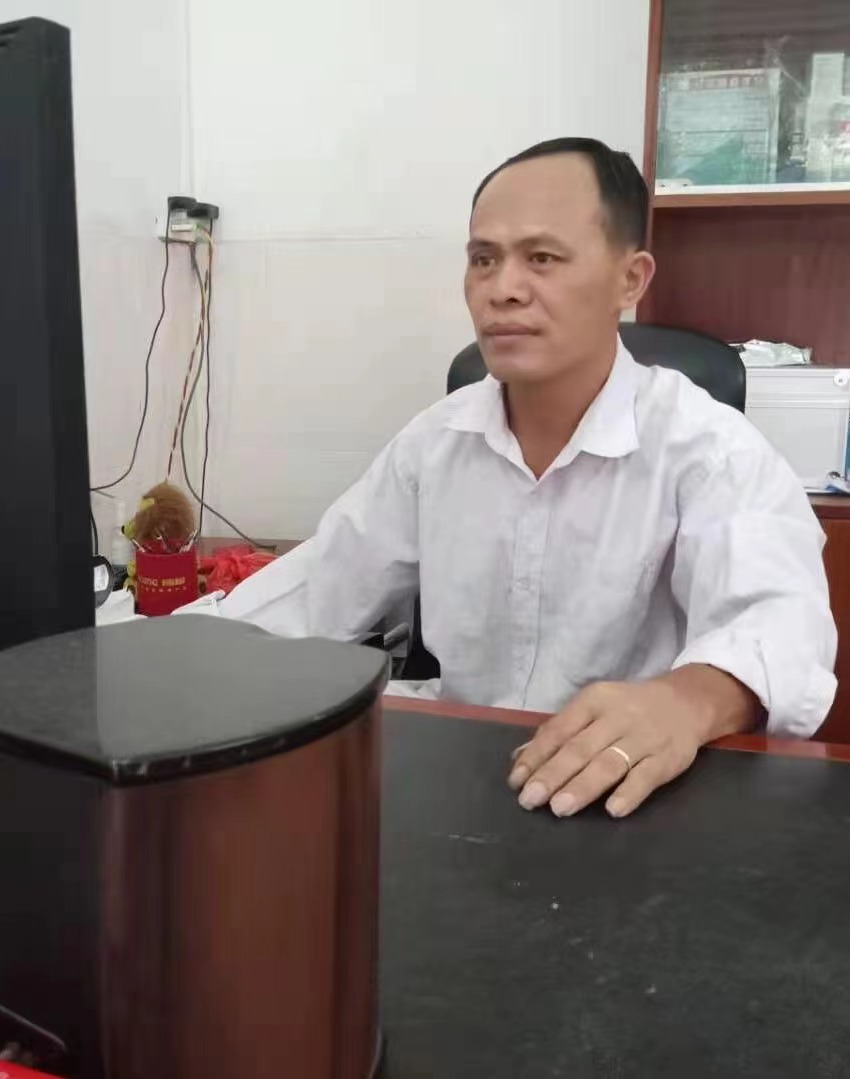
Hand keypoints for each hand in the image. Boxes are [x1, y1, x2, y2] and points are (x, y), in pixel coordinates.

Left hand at [507, 665, 758, 818]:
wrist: (686, 702)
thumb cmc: (628, 710)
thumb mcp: (593, 710)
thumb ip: (559, 732)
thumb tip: (520, 758)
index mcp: (593, 701)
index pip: (559, 730)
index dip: (537, 756)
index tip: (516, 782)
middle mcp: (617, 717)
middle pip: (580, 748)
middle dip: (553, 775)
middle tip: (531, 800)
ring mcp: (644, 738)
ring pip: (609, 763)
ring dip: (583, 786)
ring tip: (560, 807)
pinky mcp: (668, 758)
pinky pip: (647, 776)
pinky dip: (630, 792)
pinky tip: (613, 810)